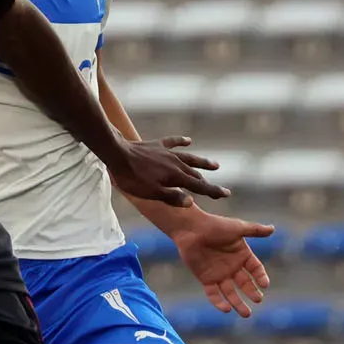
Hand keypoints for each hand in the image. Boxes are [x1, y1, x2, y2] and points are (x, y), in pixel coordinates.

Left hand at [109, 137, 229, 207]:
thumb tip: (191, 202)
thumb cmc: (132, 178)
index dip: (213, 191)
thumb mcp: (151, 193)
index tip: (227, 194)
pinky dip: (181, 141)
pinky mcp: (157, 146)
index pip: (199, 186)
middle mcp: (176, 163)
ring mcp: (167, 153)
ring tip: (215, 164)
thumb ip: (172, 197)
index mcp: (176, 176)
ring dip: (202, 162)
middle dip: (208, 182)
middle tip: (219, 189)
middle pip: (196, 174)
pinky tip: (188, 140)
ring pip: (189, 158)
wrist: (117, 154)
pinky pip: (173, 143)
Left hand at [171, 213, 274, 317]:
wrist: (191, 229)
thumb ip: (254, 230)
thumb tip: (272, 229)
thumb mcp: (237, 228)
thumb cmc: (215, 226)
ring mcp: (219, 273)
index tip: (265, 285)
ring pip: (231, 292)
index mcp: (242, 255)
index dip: (260, 276)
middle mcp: (232, 266)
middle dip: (252, 293)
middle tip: (258, 300)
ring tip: (246, 314)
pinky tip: (226, 309)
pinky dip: (219, 302)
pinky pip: (213, 293)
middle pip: (245, 283)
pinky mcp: (206, 278)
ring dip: (238, 303)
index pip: (255, 269)